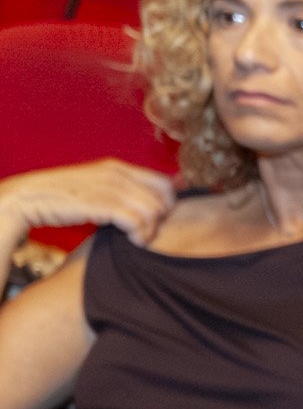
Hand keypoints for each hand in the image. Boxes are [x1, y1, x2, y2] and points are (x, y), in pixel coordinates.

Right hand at [0, 161, 175, 246]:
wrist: (29, 197)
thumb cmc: (64, 197)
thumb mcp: (97, 186)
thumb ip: (123, 189)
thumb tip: (152, 200)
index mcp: (118, 167)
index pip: (164, 183)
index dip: (167, 204)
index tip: (157, 218)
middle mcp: (117, 174)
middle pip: (162, 199)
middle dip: (161, 220)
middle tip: (147, 231)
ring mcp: (109, 188)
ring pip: (152, 211)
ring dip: (151, 230)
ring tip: (140, 238)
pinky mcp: (100, 204)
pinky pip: (136, 221)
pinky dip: (140, 234)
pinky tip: (133, 241)